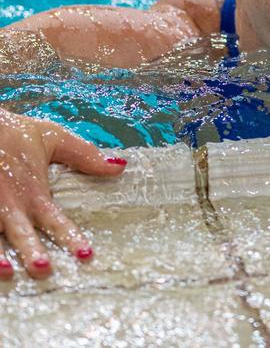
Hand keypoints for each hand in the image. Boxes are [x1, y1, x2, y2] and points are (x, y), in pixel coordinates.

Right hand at [0, 108, 126, 278]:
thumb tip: (120, 166)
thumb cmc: (15, 133)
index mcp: (32, 190)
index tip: (86, 255)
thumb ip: (85, 155)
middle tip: (43, 269)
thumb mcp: (53, 138)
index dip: (70, 237)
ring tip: (7, 273)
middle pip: (21, 232)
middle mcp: (9, 202)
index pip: (55, 218)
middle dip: (31, 250)